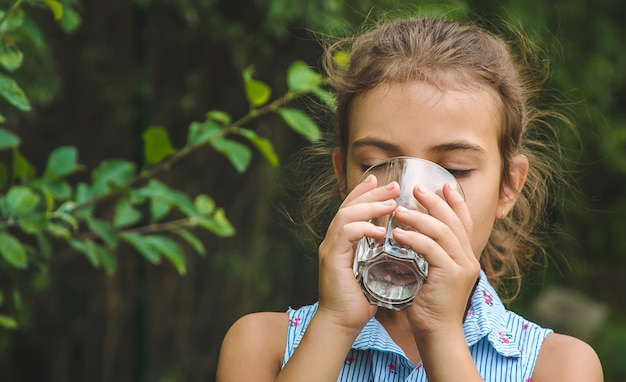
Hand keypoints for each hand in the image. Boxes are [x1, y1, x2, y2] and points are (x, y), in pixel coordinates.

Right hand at [317, 175, 399, 331]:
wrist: (342, 323)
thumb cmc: (360, 299)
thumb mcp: (374, 269)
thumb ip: (380, 252)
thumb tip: (399, 239)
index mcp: (342, 241)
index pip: (352, 208)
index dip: (366, 192)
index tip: (384, 182)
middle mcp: (333, 240)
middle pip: (349, 205)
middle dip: (372, 193)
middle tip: (394, 185)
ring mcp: (330, 248)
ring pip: (346, 215)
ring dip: (370, 206)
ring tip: (391, 203)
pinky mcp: (331, 259)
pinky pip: (346, 234)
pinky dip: (363, 228)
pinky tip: (380, 230)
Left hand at [391, 182, 479, 335]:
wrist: (437, 333)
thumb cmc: (429, 305)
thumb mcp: (431, 274)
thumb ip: (429, 254)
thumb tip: (412, 233)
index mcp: (465, 256)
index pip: (463, 222)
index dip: (455, 202)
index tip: (442, 185)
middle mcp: (468, 258)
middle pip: (454, 221)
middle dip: (435, 202)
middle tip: (416, 189)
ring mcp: (462, 266)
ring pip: (443, 231)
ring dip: (420, 218)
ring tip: (400, 210)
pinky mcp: (451, 275)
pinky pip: (431, 249)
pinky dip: (414, 238)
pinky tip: (398, 234)